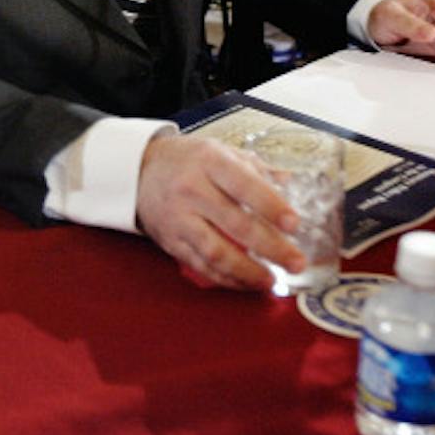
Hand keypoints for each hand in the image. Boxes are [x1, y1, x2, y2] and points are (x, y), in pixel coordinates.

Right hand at [136, 131, 303, 289]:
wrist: (138, 170)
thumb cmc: (188, 160)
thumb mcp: (220, 151)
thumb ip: (256, 168)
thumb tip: (290, 182)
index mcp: (210, 161)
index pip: (245, 185)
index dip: (271, 206)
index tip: (294, 224)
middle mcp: (192, 189)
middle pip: (236, 224)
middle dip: (271, 247)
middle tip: (296, 262)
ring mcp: (179, 218)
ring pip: (217, 251)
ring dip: (248, 271)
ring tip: (272, 281)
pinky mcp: (170, 241)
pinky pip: (201, 266)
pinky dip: (226, 278)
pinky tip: (246, 283)